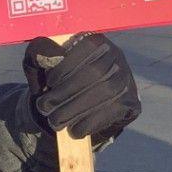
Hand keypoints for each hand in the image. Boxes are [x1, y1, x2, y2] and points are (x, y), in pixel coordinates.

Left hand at [22, 33, 139, 144]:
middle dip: (66, 91)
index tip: (49, 82)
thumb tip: (47, 54)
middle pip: (95, 72)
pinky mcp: (131, 102)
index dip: (67, 65)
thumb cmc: (60, 82)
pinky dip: (90, 122)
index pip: (87, 47)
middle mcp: (116, 56)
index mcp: (97, 41)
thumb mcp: (44, 65)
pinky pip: (112, 111)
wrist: (80, 109)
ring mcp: (126, 79)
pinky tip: (74, 130)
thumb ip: (39, 54)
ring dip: (75, 109)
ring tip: (54, 121)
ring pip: (104, 92)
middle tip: (44, 107)